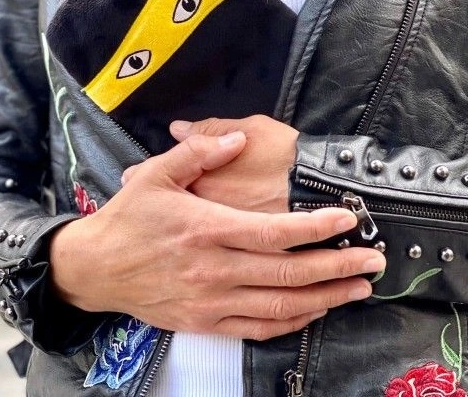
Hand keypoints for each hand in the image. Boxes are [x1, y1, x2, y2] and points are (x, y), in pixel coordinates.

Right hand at [50, 132, 384, 340]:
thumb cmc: (128, 219)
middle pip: (288, 272)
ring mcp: (210, 301)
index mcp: (205, 228)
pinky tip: (315, 311)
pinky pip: (257, 328)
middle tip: (373, 261)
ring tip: (358, 289)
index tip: (349, 221)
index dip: (317, 227)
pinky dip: (291, 322)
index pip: (274, 231)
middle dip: (337, 267)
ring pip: (279, 305)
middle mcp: (213, 269)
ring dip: (325, 298)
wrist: (95, 268)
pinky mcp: (204, 322)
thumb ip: (198, 152)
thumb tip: (235, 138)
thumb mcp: (155, 175)